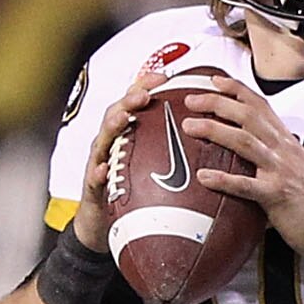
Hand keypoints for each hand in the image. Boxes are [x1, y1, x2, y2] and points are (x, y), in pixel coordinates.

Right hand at [68, 66, 166, 254]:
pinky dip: (98, 172)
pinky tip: (104, 169)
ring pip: (102, 141)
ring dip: (112, 127)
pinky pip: (94, 179)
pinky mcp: (93, 188)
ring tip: (124, 118)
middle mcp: (111, 145)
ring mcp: (99, 164)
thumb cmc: (134, 193)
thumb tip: (209, 137)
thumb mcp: (156, 168)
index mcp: (128, 135)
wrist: (105, 226)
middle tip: (145, 94)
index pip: (135, 105)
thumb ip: (174, 150)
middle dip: (129, 100)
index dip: (146, 87)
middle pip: (116, 114)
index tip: (164, 77)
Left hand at [186, 80, 303, 260]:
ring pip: (244, 142)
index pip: (261, 106)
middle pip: (248, 116)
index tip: (215, 80)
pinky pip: (245, 185)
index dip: (237, 90)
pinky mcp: (276, 196)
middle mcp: (284, 150)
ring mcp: (280, 171)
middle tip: (192, 101)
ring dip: (214, 131)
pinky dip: (223, 179)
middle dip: (217, 103)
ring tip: (190, 127)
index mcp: (287, 142)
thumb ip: (273, 155)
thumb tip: (247, 154)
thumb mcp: (296, 167)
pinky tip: (204, 176)